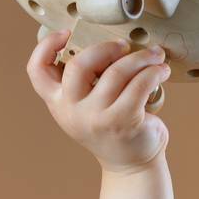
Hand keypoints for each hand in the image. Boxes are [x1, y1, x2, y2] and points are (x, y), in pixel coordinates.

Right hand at [25, 29, 172, 174]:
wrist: (131, 165)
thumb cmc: (112, 126)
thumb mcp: (87, 106)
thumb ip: (84, 81)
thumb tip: (105, 40)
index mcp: (58, 102)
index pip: (37, 70)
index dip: (46, 46)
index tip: (67, 32)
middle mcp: (72, 111)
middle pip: (79, 64)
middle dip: (105, 47)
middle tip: (124, 46)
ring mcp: (96, 117)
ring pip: (116, 72)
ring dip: (141, 58)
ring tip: (155, 57)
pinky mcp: (122, 121)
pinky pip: (139, 85)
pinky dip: (153, 73)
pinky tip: (161, 72)